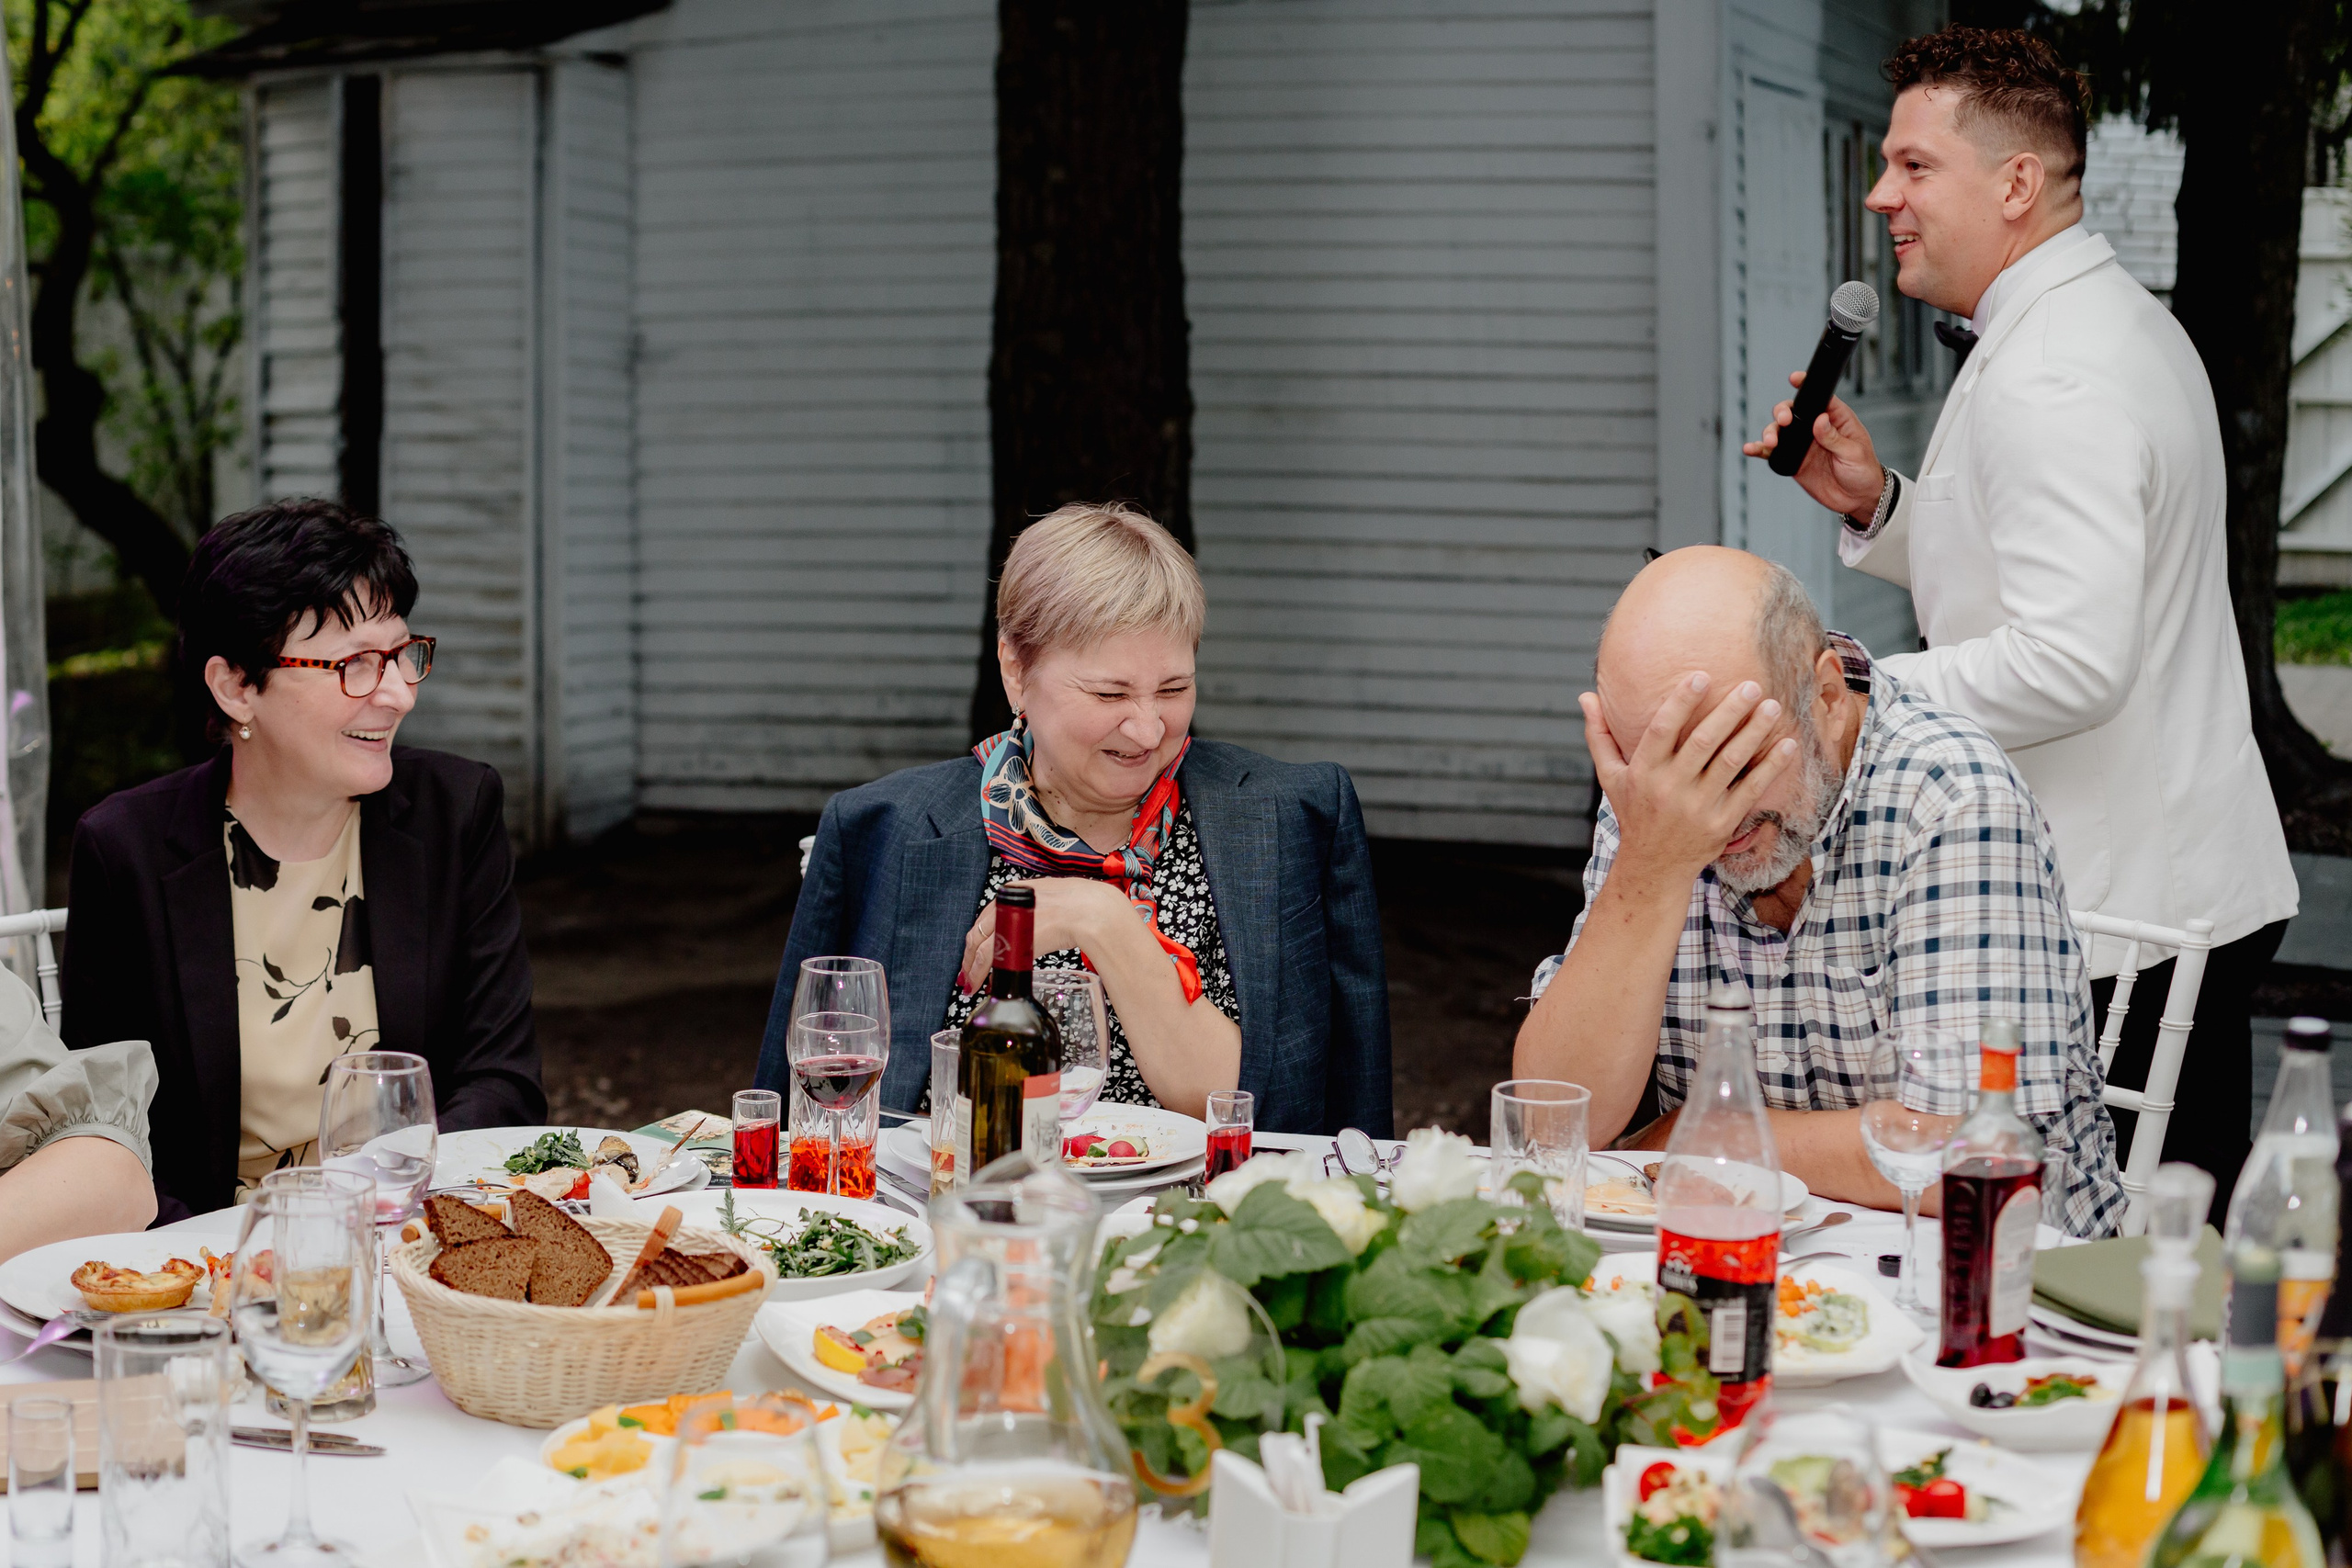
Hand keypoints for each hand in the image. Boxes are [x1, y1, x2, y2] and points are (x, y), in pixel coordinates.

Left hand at [957, 878, 1130, 989]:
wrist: (1092, 911)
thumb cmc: (1082, 904)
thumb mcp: (1054, 897)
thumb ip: (1039, 908)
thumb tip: (1039, 924)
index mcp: (1015, 891)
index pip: (987, 916)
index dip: (978, 936)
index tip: (975, 949)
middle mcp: (1007, 905)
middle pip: (977, 933)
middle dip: (969, 956)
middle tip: (966, 973)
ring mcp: (1009, 923)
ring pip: (981, 949)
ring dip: (974, 969)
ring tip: (972, 983)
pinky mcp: (1015, 942)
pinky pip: (993, 960)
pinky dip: (984, 973)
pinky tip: (985, 983)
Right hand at [1582, 674, 1799, 879]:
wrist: (1654, 867)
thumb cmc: (1634, 813)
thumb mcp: (1610, 777)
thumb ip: (1600, 735)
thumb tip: (1585, 696)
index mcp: (1643, 771)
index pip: (1662, 729)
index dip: (1681, 702)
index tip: (1702, 676)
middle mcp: (1669, 788)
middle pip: (1702, 742)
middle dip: (1729, 712)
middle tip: (1752, 685)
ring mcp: (1698, 806)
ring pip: (1730, 762)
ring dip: (1753, 733)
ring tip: (1772, 706)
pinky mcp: (1722, 822)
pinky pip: (1750, 789)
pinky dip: (1770, 767)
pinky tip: (1786, 745)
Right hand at [1740, 370, 1885, 517]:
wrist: (1857, 498)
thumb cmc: (1864, 471)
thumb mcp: (1854, 452)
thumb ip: (1834, 437)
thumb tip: (1819, 420)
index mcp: (1836, 419)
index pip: (1819, 397)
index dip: (1806, 386)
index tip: (1794, 378)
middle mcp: (1816, 428)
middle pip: (1793, 412)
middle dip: (1783, 412)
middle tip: (1783, 421)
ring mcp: (1803, 444)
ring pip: (1780, 431)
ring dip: (1771, 432)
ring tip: (1770, 443)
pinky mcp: (1793, 461)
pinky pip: (1774, 454)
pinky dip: (1760, 450)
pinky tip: (1750, 449)